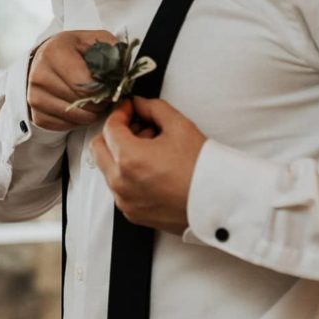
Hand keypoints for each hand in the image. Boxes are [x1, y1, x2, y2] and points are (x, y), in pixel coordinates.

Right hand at [27, 30, 119, 130]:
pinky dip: (80, 119)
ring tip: (94, 98)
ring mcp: (35, 98)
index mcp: (54, 53)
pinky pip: (68, 126)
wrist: (43, 61)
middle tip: (106, 93)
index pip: (87, 84)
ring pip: (79, 117)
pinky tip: (80, 106)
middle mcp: (40, 76)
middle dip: (101, 101)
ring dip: (93, 112)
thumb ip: (111, 50)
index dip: (106, 89)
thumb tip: (125, 71)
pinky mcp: (37, 116)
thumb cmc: (72, 50)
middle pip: (84, 102)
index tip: (112, 85)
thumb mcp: (92, 40)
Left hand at [90, 97, 206, 234]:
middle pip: (99, 149)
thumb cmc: (202, 168)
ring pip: (108, 169)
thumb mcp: (179, 126)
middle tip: (137, 128)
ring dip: (121, 155)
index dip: (120, 113)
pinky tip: (153, 169)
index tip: (130, 109)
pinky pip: (120, 188)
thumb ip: (153, 108)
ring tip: (151, 149)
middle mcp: (121, 182)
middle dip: (114, 134)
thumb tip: (140, 104)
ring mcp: (125, 201)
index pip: (109, 127)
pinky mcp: (133, 214)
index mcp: (129, 159)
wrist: (219, 202)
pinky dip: (128, 175)